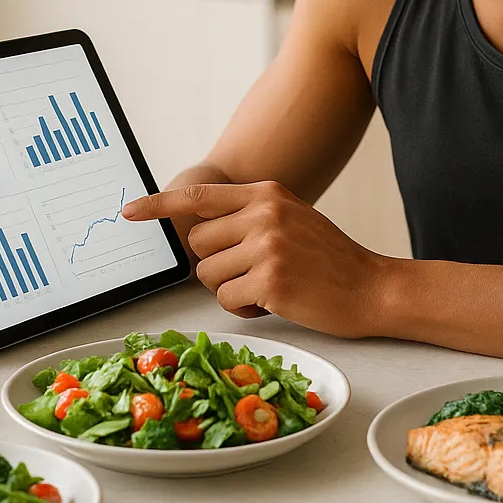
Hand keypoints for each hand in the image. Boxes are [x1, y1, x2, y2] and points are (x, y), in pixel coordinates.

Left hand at [123, 181, 393, 337]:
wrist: (372, 288)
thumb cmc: (329, 260)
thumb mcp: (291, 218)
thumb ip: (251, 215)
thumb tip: (199, 228)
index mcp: (266, 193)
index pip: (199, 195)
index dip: (159, 204)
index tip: (130, 211)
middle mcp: (264, 213)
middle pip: (197, 243)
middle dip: (215, 265)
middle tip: (250, 273)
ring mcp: (267, 245)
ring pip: (208, 275)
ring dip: (230, 289)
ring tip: (268, 287)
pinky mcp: (270, 280)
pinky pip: (226, 300)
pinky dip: (244, 309)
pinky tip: (274, 303)